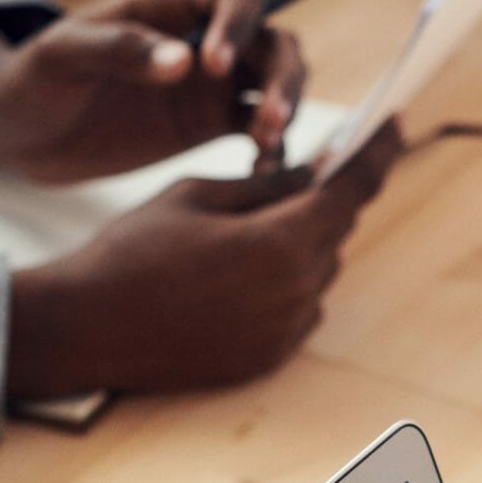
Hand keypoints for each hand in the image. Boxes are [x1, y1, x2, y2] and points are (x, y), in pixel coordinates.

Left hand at [0, 0, 305, 184]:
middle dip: (282, 75)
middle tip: (268, 118)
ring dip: (284, 109)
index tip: (213, 68)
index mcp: (168, 5)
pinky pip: (258, 131)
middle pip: (272, 40)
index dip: (238, 24)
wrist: (21, 132)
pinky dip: (271, 148)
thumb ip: (119, 51)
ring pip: (275, 83)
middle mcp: (202, 38)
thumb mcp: (60, 57)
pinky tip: (260, 174)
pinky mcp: (209, 126)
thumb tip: (184, 63)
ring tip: (266, 146)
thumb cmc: (31, 79)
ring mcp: (211, 85)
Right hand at [5, 121, 400, 399]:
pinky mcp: (267, 359)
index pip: (351, 189)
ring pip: (317, 270)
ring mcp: (284, 332)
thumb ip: (267, 183)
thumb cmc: (132, 250)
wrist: (85, 328)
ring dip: (296, 244)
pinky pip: (297, 309)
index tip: (396, 123)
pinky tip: (229, 277)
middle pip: (333, 230)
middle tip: (288, 177)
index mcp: (281, 243)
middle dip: (317, 200)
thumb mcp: (197, 193)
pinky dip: (282, 285)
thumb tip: (317, 171)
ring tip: (235, 236)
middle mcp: (295, 292)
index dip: (377, 152)